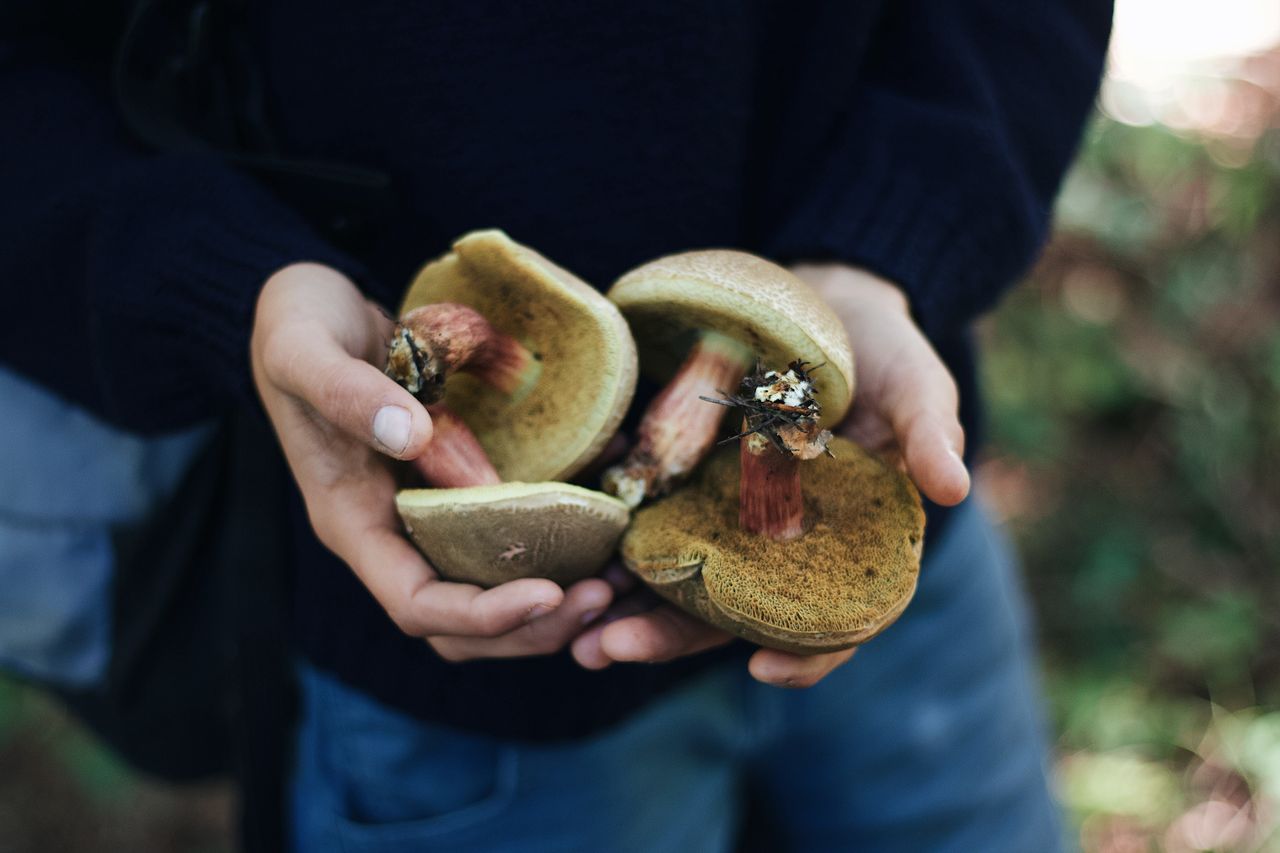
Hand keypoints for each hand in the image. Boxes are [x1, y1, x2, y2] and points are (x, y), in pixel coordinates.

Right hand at [251, 263, 612, 660]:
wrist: (310, 306)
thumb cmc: (296, 326)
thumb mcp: (304, 350)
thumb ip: (346, 393)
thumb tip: (412, 435)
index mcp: (351, 522)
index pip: (415, 605)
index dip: (481, 615)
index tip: (548, 592)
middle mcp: (394, 531)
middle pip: (462, 623)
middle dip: (533, 624)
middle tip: (605, 594)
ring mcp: (430, 510)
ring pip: (493, 586)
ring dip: (556, 594)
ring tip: (619, 575)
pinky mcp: (462, 481)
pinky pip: (515, 525)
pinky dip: (563, 529)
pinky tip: (613, 502)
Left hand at [572, 263, 967, 686]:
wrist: (822, 299)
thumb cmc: (883, 349)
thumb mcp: (915, 382)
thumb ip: (929, 432)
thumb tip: (954, 488)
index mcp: (849, 547)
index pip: (834, 621)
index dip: (807, 656)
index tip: (763, 671)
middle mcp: (782, 547)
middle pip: (730, 614)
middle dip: (668, 638)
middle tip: (605, 651)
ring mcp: (729, 518)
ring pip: (677, 580)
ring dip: (623, 608)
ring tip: (568, 627)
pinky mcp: (686, 480)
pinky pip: (647, 520)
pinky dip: (609, 542)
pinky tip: (563, 552)